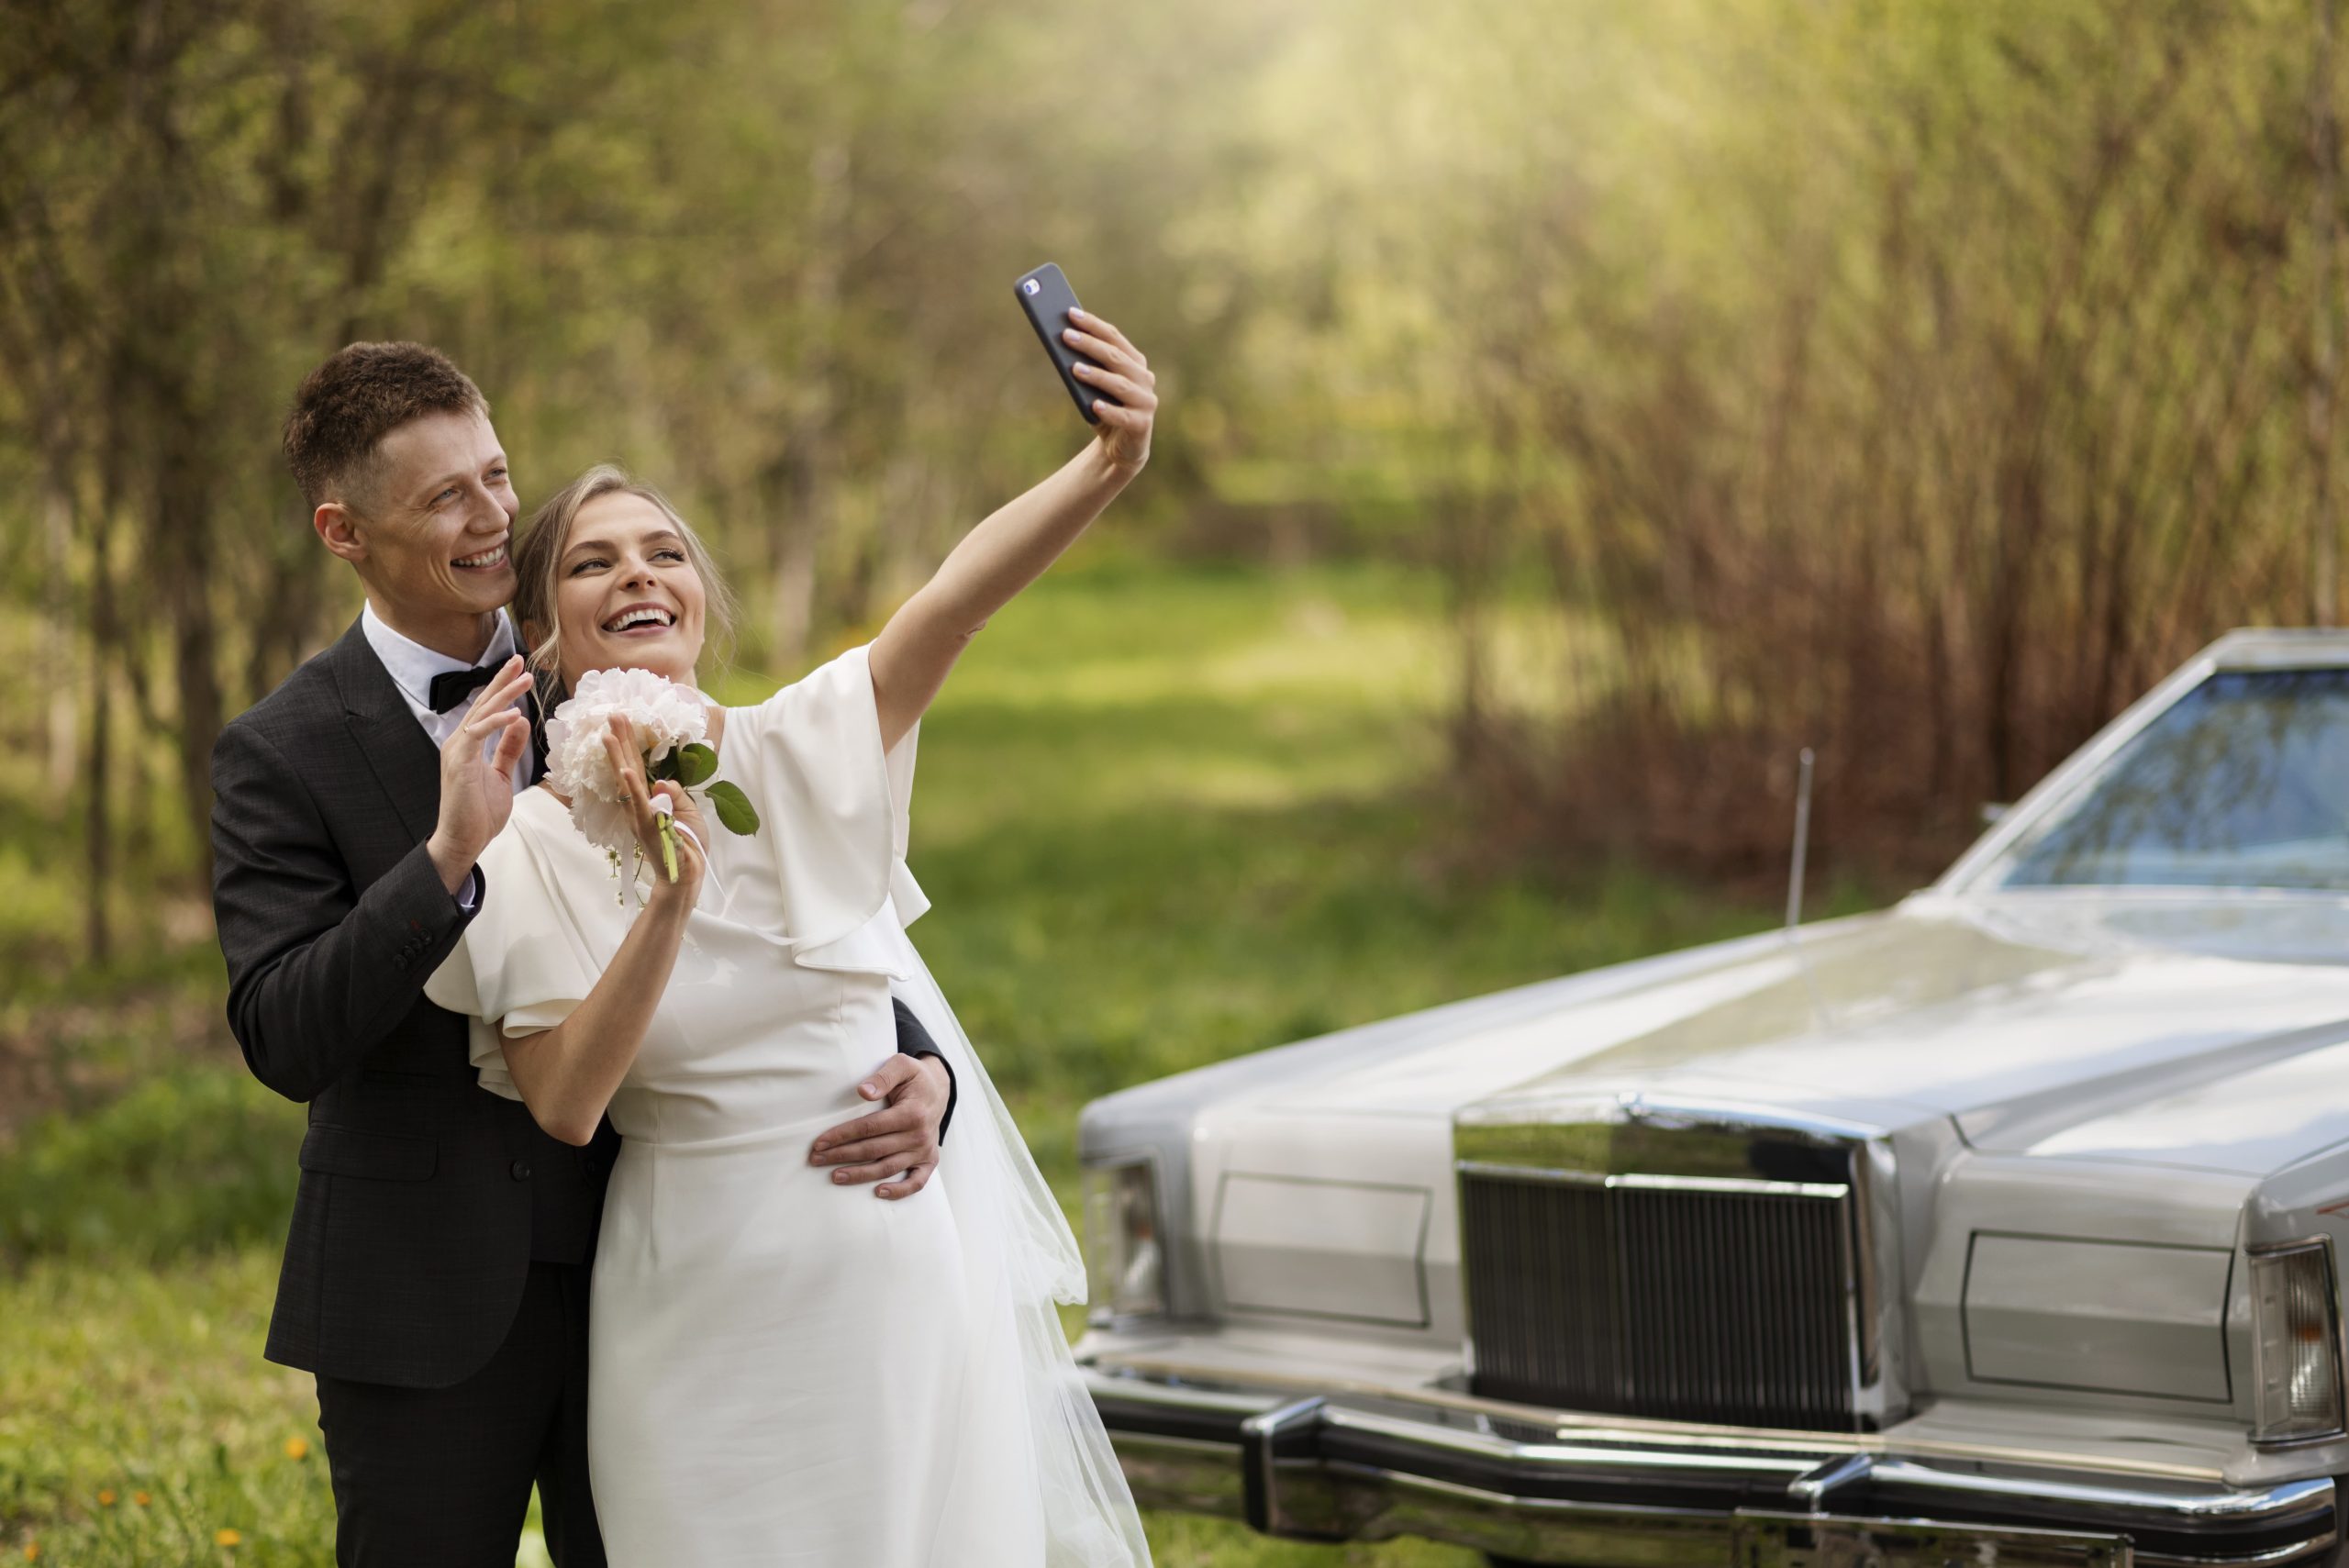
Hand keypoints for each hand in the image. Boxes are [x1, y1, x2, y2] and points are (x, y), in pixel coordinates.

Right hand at [426, 657, 533, 893]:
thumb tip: (520, 723)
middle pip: (483, 703)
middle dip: (502, 680)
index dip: (502, 688)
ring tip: (525, 679)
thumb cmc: (479, 812)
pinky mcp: (459, 762)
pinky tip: (515, 713)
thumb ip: (508, 749)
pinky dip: (496, 723)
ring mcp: (457, 750)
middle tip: (520, 660)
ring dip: (504, 694)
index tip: (519, 671)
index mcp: (469, 744)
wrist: (464, 840)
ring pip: (481, 713)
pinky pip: (478, 734)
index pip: (487, 709)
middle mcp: (460, 742)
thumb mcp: (501, 775)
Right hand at [604, 715, 708, 904]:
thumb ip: (675, 794)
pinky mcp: (647, 826)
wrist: (685, 875)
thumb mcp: (687, 812)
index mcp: (648, 800)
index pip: (636, 766)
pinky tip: (624, 770)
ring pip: (627, 780)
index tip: (623, 721)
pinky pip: (639, 803)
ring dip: (618, 756)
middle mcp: (638, 805)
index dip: (629, 745)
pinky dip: (632, 787)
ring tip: (609, 734)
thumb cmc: (687, 845)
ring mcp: (640, 815)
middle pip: (627, 766)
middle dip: (620, 740)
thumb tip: (662, 780)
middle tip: (612, 714)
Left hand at [808, 1053, 949, 1198]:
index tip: (819, 1142)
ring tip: (834, 1176)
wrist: (939, 1089)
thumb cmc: (914, 1077)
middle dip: (841, 1155)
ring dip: (860, 1175)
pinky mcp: (929, 1160)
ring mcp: (924, 1150)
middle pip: (874, 1150)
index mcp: (912, 1113)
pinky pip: (916, 1182)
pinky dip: (899, 1191)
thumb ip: (882, 1076)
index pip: (870, 1127)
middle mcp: (919, 1135)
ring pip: (888, 1168)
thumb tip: (862, 1092)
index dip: (842, 1135)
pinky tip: (878, 1193)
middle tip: (816, 1159)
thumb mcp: (902, 1065)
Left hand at [1063, 307, 1156, 472]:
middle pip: (1115, 357)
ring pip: (1119, 384)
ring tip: (1074, 368)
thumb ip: (1084, 367)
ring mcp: (1146, 401)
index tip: (1070, 314)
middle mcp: (1144, 378)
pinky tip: (1093, 405)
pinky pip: (1123, 416)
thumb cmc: (1103, 410)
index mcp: (1134, 362)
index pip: (1114, 337)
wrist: (1120, 449)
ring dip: (1096, 375)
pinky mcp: (1142, 424)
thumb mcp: (1093, 387)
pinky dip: (1108, 410)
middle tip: (1066, 335)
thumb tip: (1061, 344)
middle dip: (1090, 344)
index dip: (1093, 325)